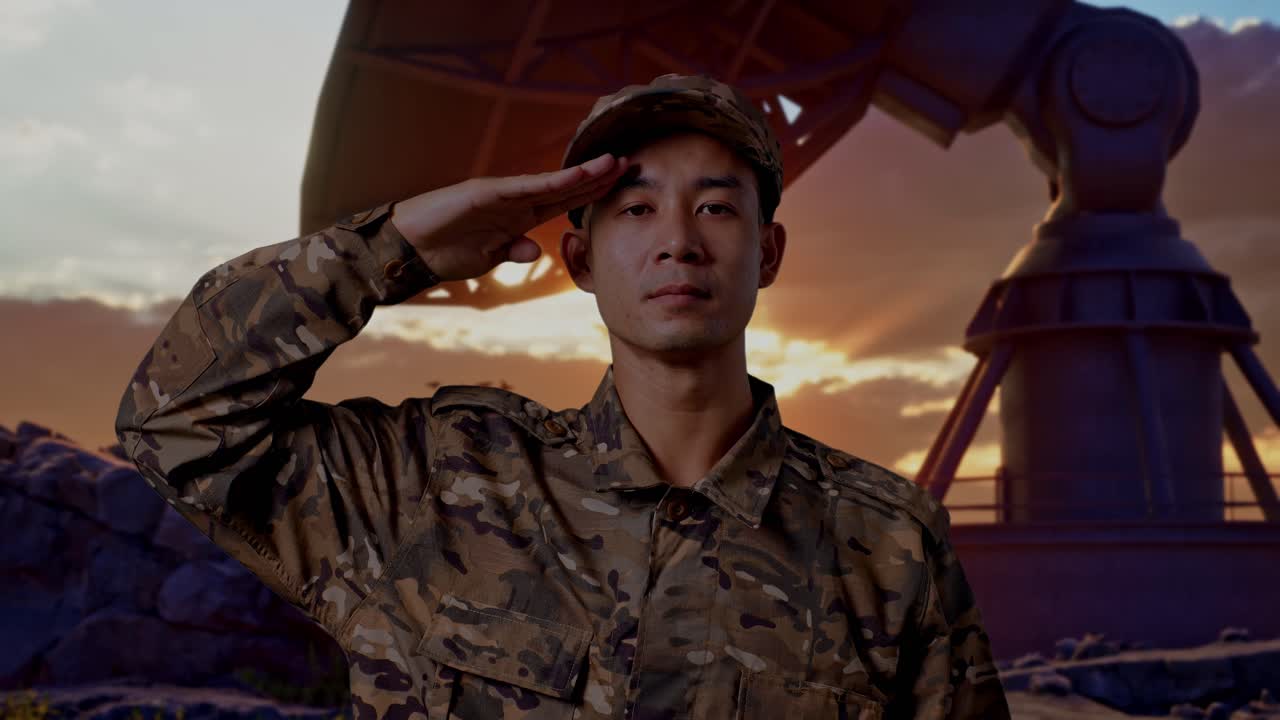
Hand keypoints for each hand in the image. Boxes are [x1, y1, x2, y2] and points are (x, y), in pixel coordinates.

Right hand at [388, 153, 629, 281]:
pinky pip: (526, 187)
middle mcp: (517, 201)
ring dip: (583, 174)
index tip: (621, 187)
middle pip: (566, 188)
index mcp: (520, 217)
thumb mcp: (490, 258)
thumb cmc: (448, 251)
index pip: (564, 203)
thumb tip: (535, 252)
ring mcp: (503, 194)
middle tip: (631, 164)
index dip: (592, 195)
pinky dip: (552, 182)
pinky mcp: (487, 192)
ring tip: (612, 163)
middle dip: (598, 178)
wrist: (413, 247)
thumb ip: (514, 251)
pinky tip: (576, 176)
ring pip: (552, 183)